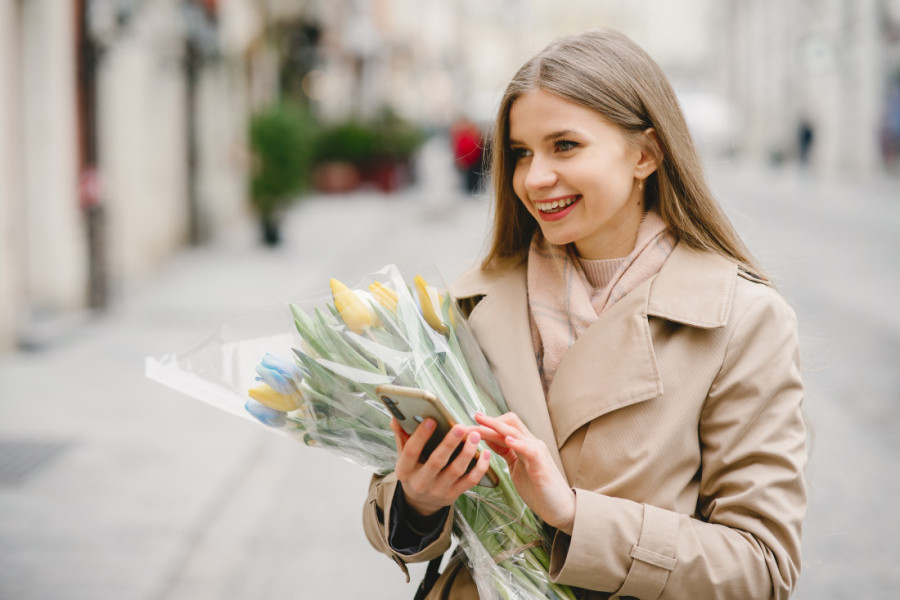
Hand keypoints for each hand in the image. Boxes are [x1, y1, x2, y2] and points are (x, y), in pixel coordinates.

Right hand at [390, 418, 492, 517]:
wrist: (420, 502)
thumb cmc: (414, 471)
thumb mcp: (404, 457)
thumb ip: (402, 436)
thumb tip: (396, 417)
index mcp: (405, 471)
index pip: (411, 451)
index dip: (421, 436)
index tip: (432, 420)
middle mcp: (421, 482)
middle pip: (436, 461)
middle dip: (449, 443)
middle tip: (460, 427)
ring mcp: (438, 490)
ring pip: (455, 471)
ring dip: (467, 452)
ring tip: (474, 435)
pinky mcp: (453, 495)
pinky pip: (470, 481)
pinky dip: (480, 467)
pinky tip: (486, 454)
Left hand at [474, 412, 575, 533]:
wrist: (561, 508)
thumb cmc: (538, 489)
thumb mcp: (517, 467)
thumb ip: (507, 453)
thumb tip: (489, 441)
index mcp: (524, 444)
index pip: (505, 425)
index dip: (487, 423)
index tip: (468, 424)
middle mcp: (532, 444)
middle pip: (509, 423)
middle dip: (486, 422)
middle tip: (464, 426)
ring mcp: (537, 452)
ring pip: (514, 432)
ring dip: (494, 428)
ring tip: (479, 426)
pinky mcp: (541, 466)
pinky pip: (529, 449)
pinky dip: (518, 443)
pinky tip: (507, 440)